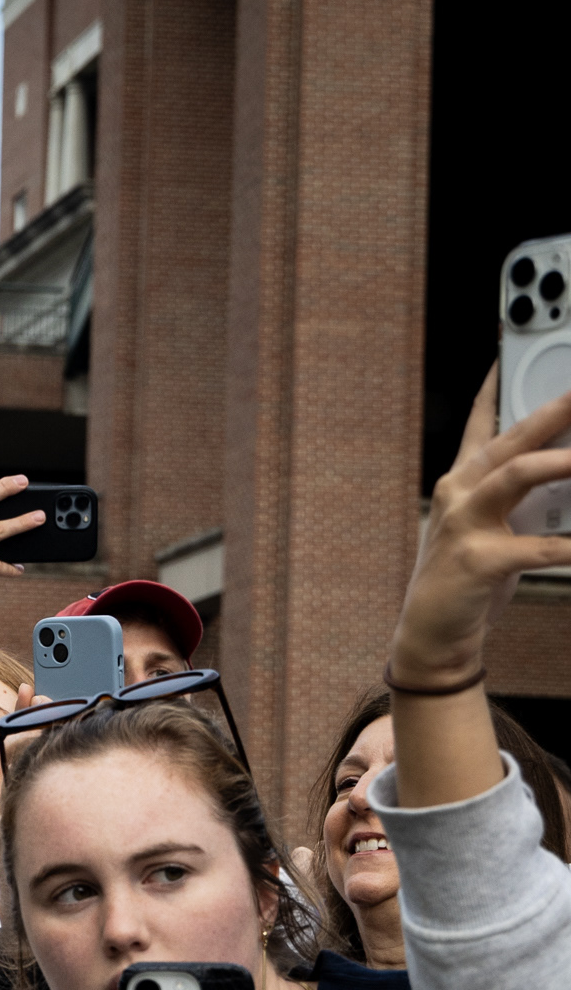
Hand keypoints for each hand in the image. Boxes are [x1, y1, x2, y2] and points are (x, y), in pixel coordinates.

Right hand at [389, 367, 570, 686]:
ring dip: (562, 461)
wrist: (432, 636)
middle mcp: (459, 494)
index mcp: (461, 483)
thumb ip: (522, 496)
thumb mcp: (493, 527)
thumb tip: (567, 469)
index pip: (478, 423)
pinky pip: (537, 548)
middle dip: (553, 410)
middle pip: (510, 438)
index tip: (509, 353)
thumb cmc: (468, 580)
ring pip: (517, 475)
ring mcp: (465, 526)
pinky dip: (570, 548)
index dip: (494, 387)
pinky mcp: (478, 561)